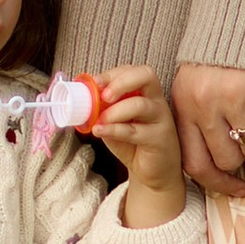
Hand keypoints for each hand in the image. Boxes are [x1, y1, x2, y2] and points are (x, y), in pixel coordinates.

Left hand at [90, 66, 187, 226]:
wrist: (152, 172)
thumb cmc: (132, 143)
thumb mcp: (114, 122)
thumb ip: (102, 109)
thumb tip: (82, 100)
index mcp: (146, 92)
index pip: (133, 70)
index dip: (112, 73)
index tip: (93, 82)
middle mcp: (156, 101)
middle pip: (146, 75)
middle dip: (120, 82)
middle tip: (103, 96)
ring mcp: (161, 119)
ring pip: (141, 105)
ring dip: (114, 111)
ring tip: (100, 120)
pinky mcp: (160, 139)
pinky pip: (136, 131)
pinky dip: (114, 129)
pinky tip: (100, 131)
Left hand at [173, 63, 244, 192]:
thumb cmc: (224, 49)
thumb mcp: (197, 81)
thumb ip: (202, 116)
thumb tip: (224, 165)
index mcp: (183, 103)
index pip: (194, 163)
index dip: (218, 183)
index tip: (237, 190)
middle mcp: (202, 101)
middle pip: (228, 159)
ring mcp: (231, 94)